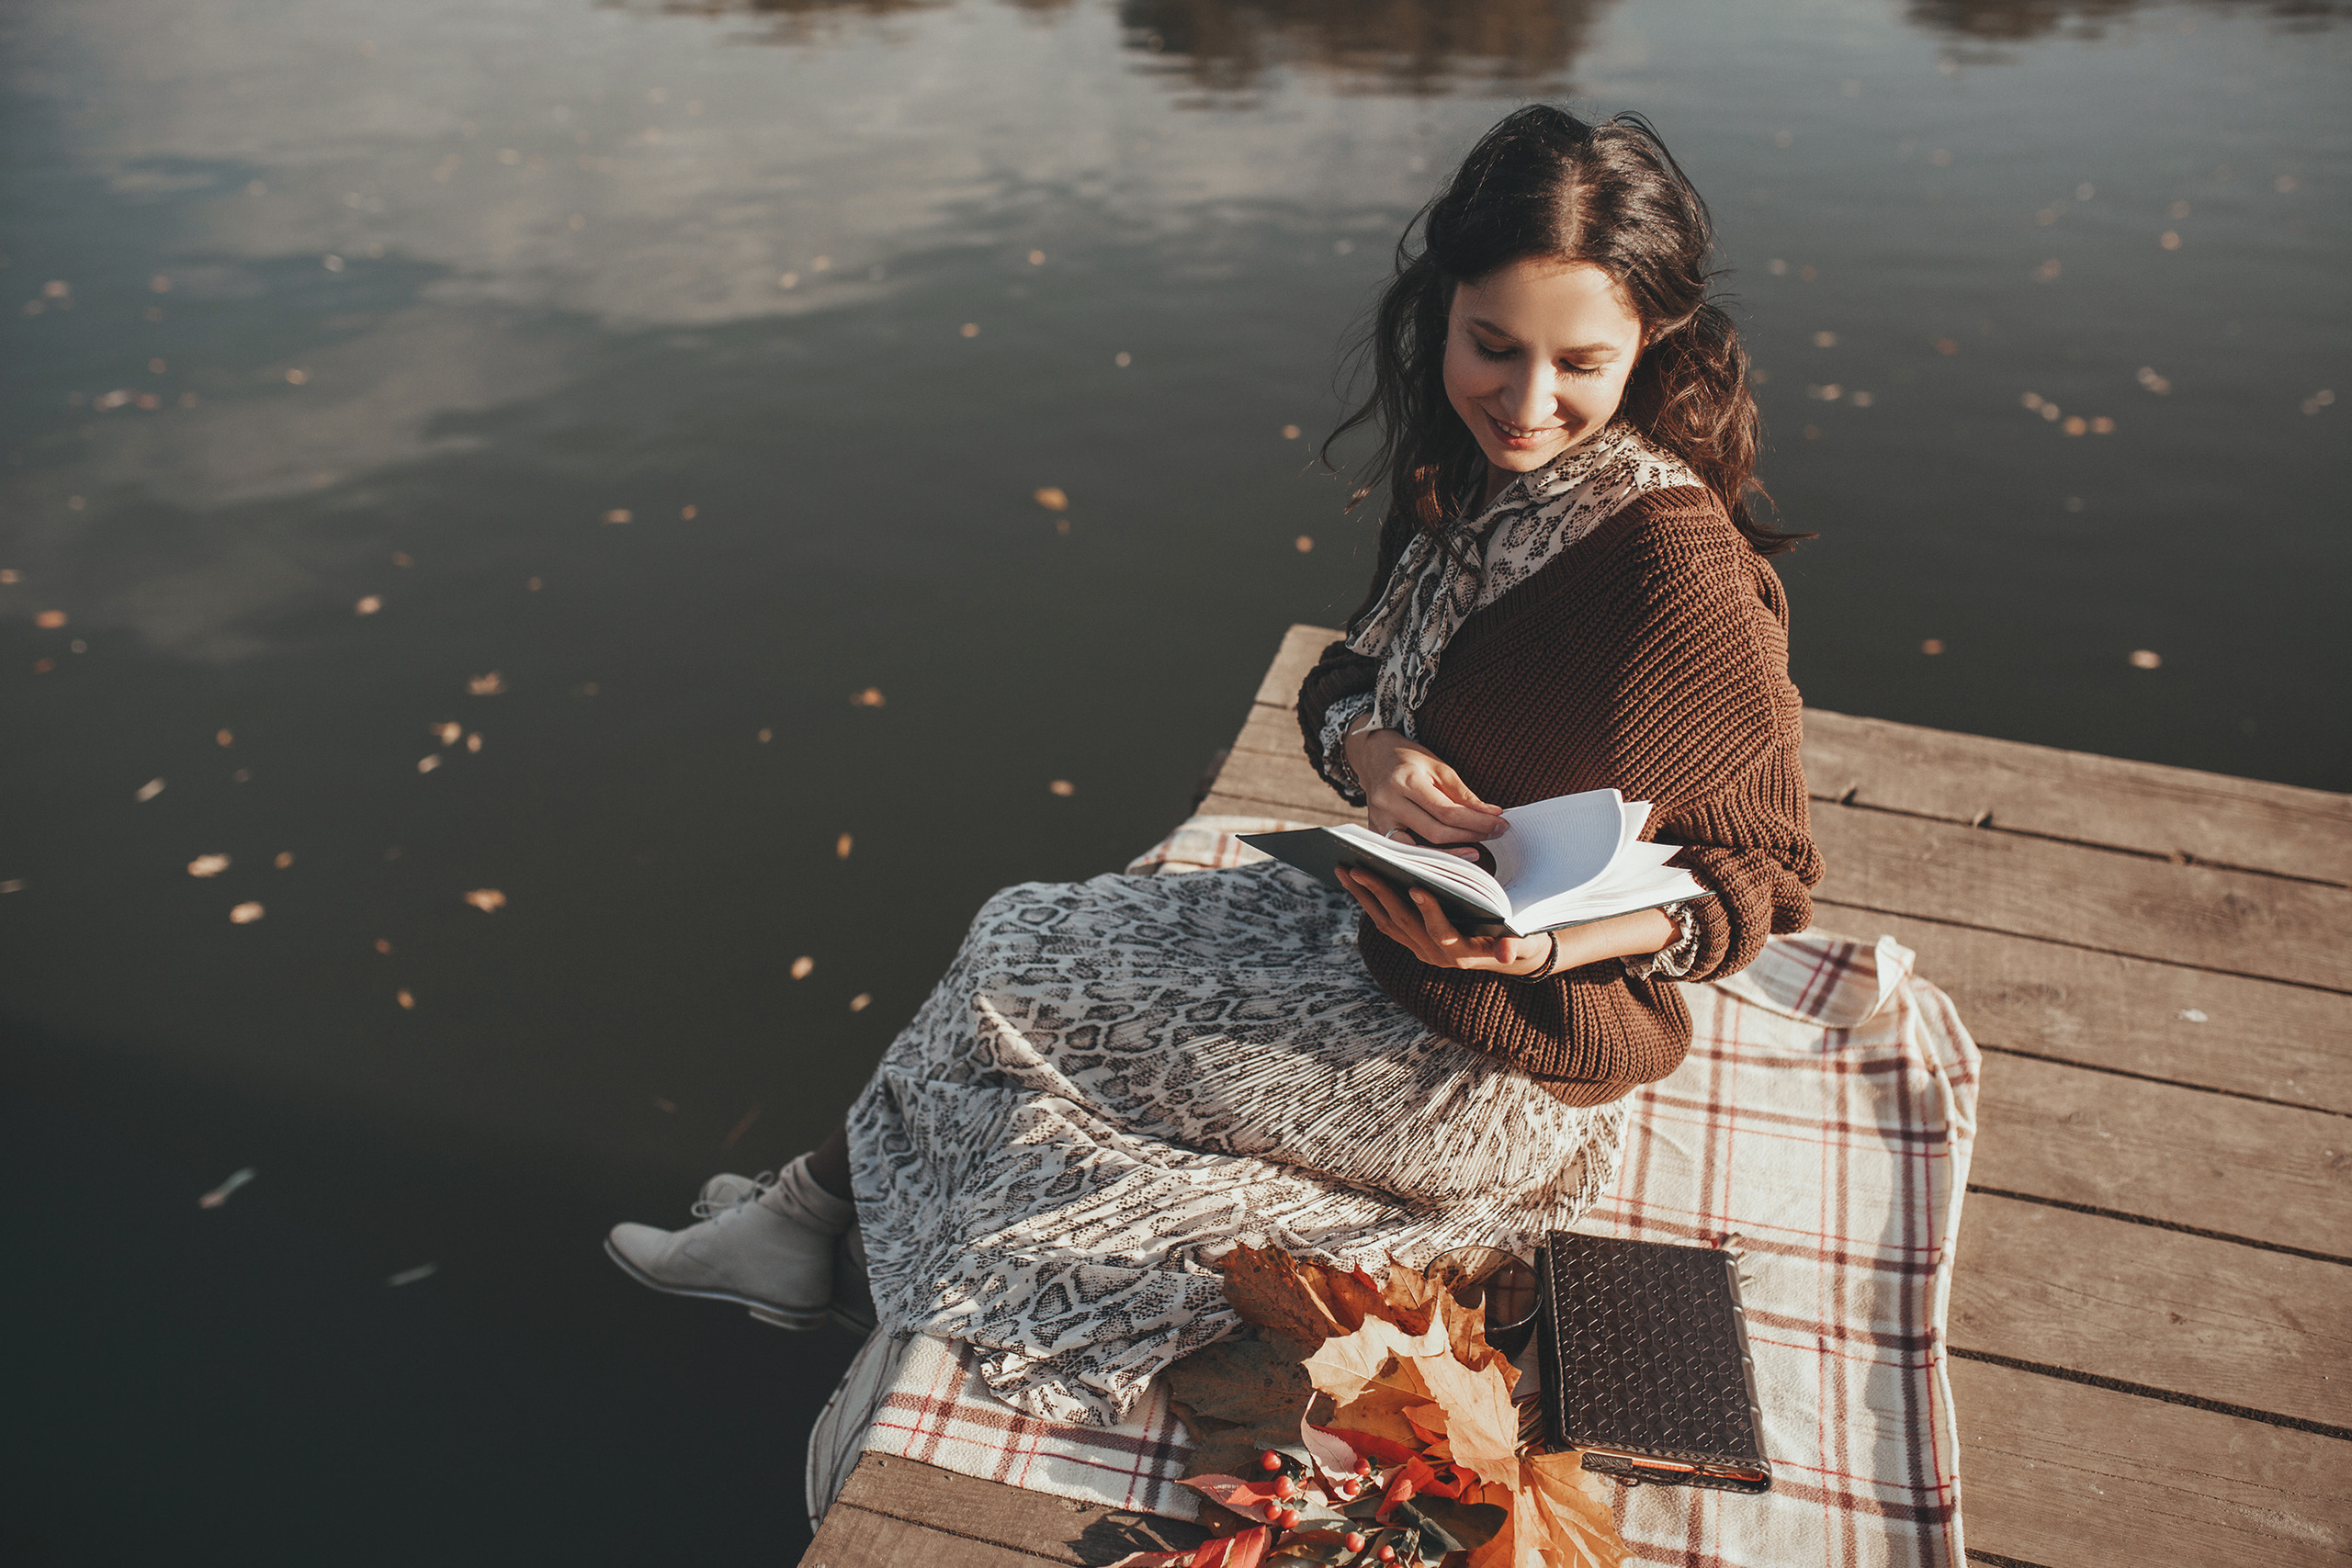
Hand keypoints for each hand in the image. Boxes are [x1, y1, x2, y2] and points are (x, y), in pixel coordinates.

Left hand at [1336, 867, 1554, 975]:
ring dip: (1364, 895)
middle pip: (1403, 923)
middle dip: (1381, 894)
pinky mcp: (1410, 941)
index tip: (1417, 887)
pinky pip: (1383, 920)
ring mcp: (1419, 949)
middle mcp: (1435, 955)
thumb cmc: (1517, 938)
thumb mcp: (1523, 943)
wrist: (1506, 953)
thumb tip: (1506, 953)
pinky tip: (1352, 878)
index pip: (1442, 931)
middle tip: (1360, 868)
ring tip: (1344, 867)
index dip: (1430, 911)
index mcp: (1462, 953)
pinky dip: (1367, 899)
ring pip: (1386, 921)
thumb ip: (1514, 946)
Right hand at [1344, 727, 1506, 854]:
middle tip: (1494, 833)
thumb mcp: (1439, 768)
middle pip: (1434, 832)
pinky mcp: (1375, 833)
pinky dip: (1430, 857)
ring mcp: (1377, 821)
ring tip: (1475, 852)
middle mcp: (1387, 802)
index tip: (1499, 824)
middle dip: (1469, 836)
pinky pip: (1406, 853)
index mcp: (1404, 780)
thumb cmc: (1409, 761)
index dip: (1476, 821)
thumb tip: (1492, 815)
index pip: (1446, 811)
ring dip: (1450, 854)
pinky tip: (1449, 855)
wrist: (1375, 758)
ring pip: (1418, 850)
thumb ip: (1463, 794)